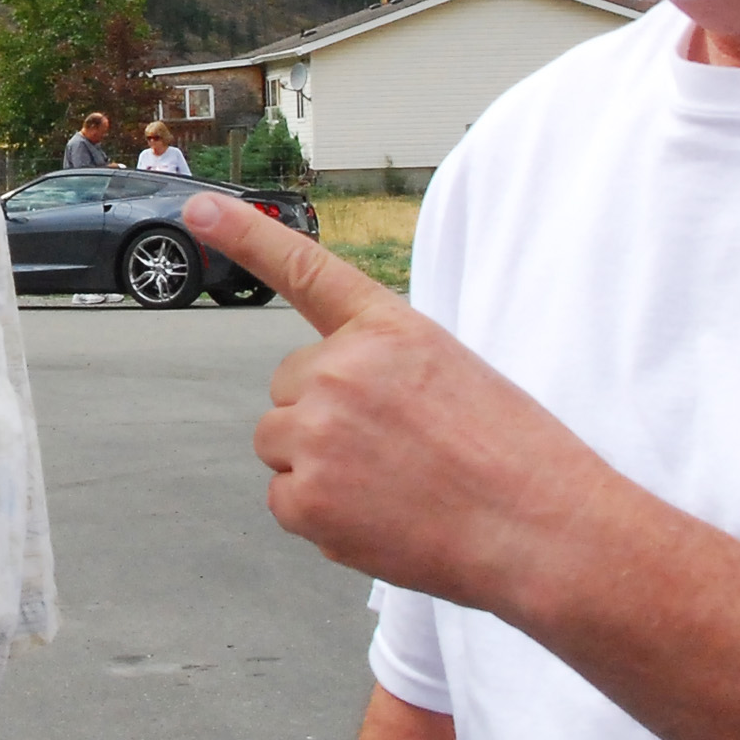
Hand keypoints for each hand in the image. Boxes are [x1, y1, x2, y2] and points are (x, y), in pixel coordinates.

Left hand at [181, 195, 618, 617]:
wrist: (540, 530)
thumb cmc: (511, 457)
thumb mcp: (450, 372)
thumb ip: (380, 367)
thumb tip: (326, 401)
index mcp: (386, 328)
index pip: (304, 269)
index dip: (245, 234)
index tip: (198, 210)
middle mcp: (340, 369)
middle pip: (288, 388)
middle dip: (324, 417)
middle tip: (395, 449)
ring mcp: (316, 433)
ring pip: (280, 444)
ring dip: (318, 466)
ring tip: (392, 485)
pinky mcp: (305, 498)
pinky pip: (284, 501)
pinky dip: (322, 518)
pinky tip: (379, 520)